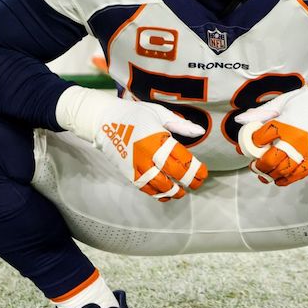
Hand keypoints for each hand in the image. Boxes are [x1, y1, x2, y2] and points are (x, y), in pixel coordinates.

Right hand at [56, 87, 208, 201]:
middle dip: (189, 181)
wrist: (104, 121)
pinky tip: (165, 194)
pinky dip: (157, 194)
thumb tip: (200, 131)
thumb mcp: (158, 113)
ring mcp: (137, 165)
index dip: (196, 169)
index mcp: (157, 137)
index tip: (203, 172)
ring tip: (181, 191)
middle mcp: (148, 154)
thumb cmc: (134, 114)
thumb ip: (180, 124)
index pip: (182, 158)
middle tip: (196, 183)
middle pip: (173, 173)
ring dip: (173, 191)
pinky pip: (145, 188)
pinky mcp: (128, 173)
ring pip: (159, 185)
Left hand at [235, 71, 307, 186]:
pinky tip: (277, 178)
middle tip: (253, 163)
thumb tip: (240, 119)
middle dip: (258, 164)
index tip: (252, 141)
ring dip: (268, 174)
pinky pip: (297, 176)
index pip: (260, 138)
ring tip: (262, 171)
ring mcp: (304, 152)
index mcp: (284, 124)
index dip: (251, 142)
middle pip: (269, 160)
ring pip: (281, 171)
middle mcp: (293, 141)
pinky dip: (285, 180)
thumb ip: (261, 112)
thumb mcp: (283, 101)